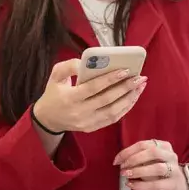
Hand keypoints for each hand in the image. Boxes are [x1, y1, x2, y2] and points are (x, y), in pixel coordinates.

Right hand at [31, 61, 145, 133]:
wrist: (47, 119)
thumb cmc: (53, 92)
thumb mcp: (55, 75)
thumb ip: (70, 66)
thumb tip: (87, 61)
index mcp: (70, 98)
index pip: (93, 88)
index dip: (110, 79)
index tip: (126, 70)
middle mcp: (79, 112)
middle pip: (107, 100)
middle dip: (126, 88)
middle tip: (140, 77)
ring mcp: (87, 122)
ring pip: (113, 111)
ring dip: (129, 98)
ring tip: (140, 86)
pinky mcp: (92, 128)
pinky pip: (112, 119)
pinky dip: (125, 108)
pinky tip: (133, 97)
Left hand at [116, 140, 188, 189]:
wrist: (179, 184)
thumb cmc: (161, 169)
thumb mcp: (152, 160)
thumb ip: (139, 157)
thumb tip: (120, 161)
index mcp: (163, 146)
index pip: (143, 144)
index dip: (127, 151)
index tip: (116, 160)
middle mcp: (170, 155)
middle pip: (152, 152)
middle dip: (134, 159)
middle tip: (122, 167)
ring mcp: (174, 170)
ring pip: (156, 167)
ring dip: (138, 171)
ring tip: (125, 175)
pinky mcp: (172, 184)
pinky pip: (155, 184)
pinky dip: (140, 185)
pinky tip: (131, 184)